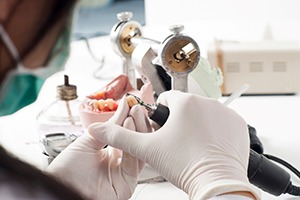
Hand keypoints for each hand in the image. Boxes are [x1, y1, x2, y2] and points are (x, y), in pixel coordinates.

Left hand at [46, 96, 151, 199]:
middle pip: (135, 142)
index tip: (131, 104)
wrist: (57, 186)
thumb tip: (123, 109)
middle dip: (137, 123)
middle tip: (136, 106)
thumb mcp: (88, 141)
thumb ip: (108, 127)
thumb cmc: (66, 170)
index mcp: (110, 154)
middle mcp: (119, 164)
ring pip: (138, 151)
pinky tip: (129, 126)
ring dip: (137, 130)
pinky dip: (133, 144)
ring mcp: (123, 175)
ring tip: (133, 113)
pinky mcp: (126, 185)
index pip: (126, 135)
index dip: (129, 119)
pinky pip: (134, 163)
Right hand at [89, 90, 259, 198]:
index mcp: (185, 102)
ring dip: (197, 125)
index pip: (166, 99)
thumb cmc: (185, 164)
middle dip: (179, 120)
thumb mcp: (147, 149)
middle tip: (177, 141)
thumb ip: (121, 136)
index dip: (160, 115)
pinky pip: (221, 122)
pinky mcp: (237, 124)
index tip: (162, 128)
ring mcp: (225, 112)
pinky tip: (208, 145)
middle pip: (185, 107)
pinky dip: (215, 131)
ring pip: (203, 114)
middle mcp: (208, 102)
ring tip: (192, 145)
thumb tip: (98, 129)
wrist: (216, 183)